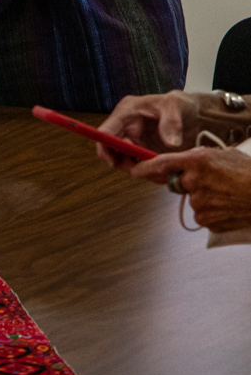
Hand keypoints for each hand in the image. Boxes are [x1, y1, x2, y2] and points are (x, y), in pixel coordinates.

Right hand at [96, 91, 203, 166]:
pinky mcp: (144, 153)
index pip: (105, 132)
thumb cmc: (182, 104)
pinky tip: (164, 173)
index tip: (117, 162)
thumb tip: (170, 144)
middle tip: (146, 169)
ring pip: (125, 162)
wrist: (196, 116)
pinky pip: (139, 167)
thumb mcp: (176, 105)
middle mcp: (125, 128)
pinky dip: (149, 173)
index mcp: (126, 113)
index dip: (106, 148)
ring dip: (139, 170)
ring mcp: (134, 142)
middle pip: (111, 151)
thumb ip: (171, 122)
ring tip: (160, 172)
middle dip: (125, 163)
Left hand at [131, 147, 250, 231]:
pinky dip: (212, 212)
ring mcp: (199, 202)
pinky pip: (202, 215)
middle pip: (178, 183)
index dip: (146, 168)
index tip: (136, 170)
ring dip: (204, 198)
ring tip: (226, 194)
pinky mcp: (207, 219)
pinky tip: (227, 206)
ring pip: (192, 200)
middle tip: (212, 183)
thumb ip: (198, 157)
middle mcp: (194, 180)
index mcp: (197, 160)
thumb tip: (183, 162)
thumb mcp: (223, 154)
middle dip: (189, 183)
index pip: (162, 163)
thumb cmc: (249, 173)